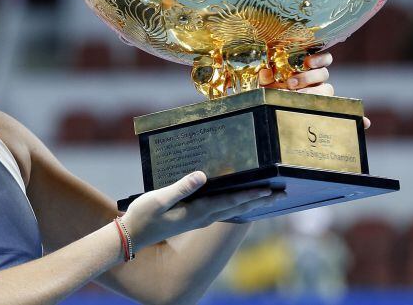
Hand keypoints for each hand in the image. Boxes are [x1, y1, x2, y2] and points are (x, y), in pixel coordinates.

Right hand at [121, 171, 282, 251]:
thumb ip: (181, 187)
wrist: (132, 236)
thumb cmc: (143, 216)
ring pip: (232, 210)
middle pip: (238, 207)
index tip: (269, 190)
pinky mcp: (192, 219)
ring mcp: (198, 219)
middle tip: (280, 194)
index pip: (230, 202)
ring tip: (267, 197)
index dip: (251, 195)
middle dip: (259, 199)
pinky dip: (235, 205)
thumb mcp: (159, 199)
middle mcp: (203, 217)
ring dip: (250, 203)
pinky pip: (221, 211)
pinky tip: (238, 203)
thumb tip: (202, 175)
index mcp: (198, 211)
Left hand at [258, 52, 370, 128]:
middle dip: (308, 78)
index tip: (308, 61)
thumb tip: (266, 73)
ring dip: (315, 93)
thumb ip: (265, 78)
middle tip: (291, 84)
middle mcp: (318, 82)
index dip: (320, 58)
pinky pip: (347, 115)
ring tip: (298, 98)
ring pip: (328, 91)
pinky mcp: (326, 112)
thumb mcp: (265, 85)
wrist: (269, 110)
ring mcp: (322, 97)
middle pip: (323, 75)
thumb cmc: (269, 93)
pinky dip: (358, 118)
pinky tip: (364, 123)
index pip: (324, 59)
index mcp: (308, 69)